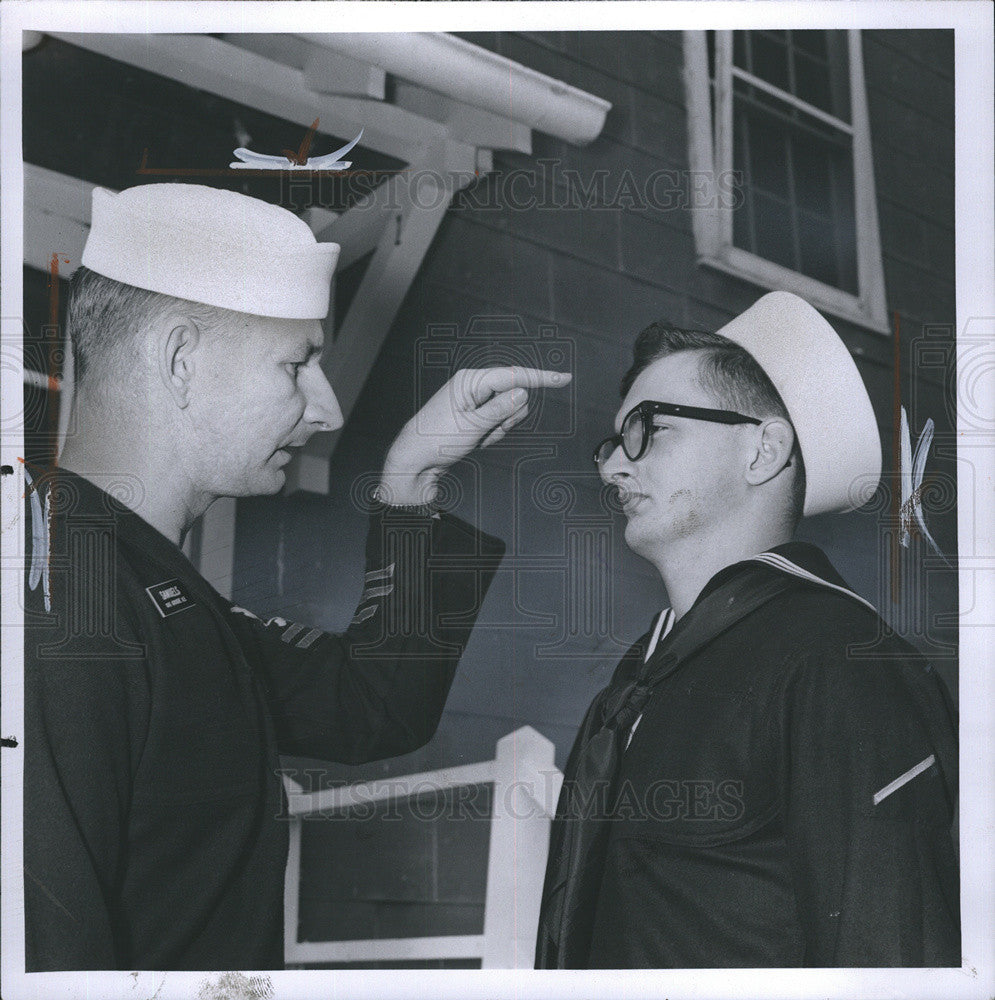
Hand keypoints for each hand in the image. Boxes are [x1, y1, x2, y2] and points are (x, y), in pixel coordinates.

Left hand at [377, 367, 571, 505]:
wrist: (415, 462)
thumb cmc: (436, 441)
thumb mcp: (473, 426)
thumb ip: (501, 408)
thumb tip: (524, 392)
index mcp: (470, 380)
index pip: (513, 375)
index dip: (540, 378)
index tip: (564, 378)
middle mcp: (473, 386)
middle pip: (514, 395)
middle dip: (508, 417)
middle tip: (487, 431)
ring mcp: (474, 401)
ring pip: (509, 411)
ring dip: (499, 429)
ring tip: (477, 438)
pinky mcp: (475, 415)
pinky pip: (498, 423)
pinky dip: (492, 435)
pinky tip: (474, 442)